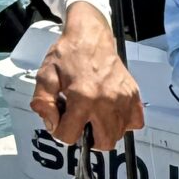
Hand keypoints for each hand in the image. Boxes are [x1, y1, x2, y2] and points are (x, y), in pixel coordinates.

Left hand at [32, 5, 144, 150]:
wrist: (90, 35)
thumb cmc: (68, 54)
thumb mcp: (45, 76)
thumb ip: (43, 103)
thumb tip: (52, 124)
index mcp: (82, 98)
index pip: (69, 136)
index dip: (60, 132)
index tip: (61, 121)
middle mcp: (106, 101)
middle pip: (102, 143)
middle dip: (87, 139)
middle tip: (80, 124)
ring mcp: (123, 99)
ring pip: (118, 135)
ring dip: (104, 132)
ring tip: (94, 117)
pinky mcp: (133, 94)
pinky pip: (135, 122)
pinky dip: (124, 123)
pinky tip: (111, 113)